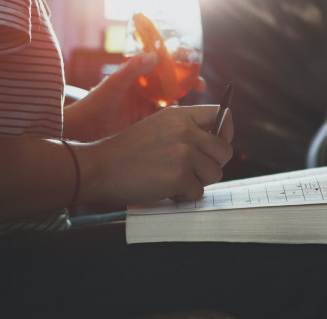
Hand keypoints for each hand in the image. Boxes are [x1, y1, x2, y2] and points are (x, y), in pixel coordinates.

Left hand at [63, 53, 207, 141]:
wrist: (83, 133)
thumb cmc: (94, 105)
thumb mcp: (113, 84)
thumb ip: (132, 69)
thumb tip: (154, 55)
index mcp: (137, 77)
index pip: (161, 64)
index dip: (178, 62)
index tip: (190, 62)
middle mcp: (145, 91)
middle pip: (173, 83)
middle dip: (189, 82)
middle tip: (201, 86)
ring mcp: (148, 109)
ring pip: (173, 103)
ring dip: (186, 104)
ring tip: (194, 106)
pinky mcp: (149, 127)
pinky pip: (169, 122)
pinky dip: (179, 122)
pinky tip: (185, 125)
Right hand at [78, 105, 233, 205]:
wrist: (100, 168)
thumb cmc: (129, 153)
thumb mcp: (159, 127)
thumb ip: (186, 130)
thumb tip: (218, 142)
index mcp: (181, 115)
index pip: (223, 115)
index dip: (225, 134)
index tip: (216, 146)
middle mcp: (186, 131)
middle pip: (225, 151)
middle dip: (212, 166)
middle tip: (191, 171)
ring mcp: (184, 153)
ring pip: (214, 174)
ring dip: (197, 182)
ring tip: (173, 179)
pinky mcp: (180, 176)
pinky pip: (198, 192)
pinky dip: (184, 196)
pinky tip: (165, 189)